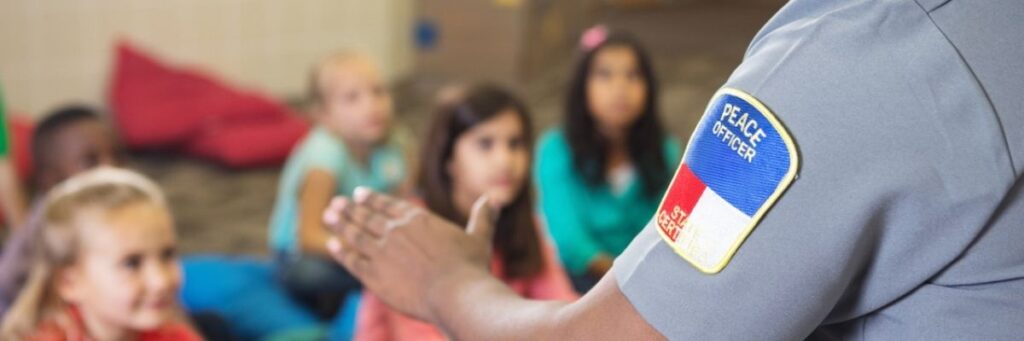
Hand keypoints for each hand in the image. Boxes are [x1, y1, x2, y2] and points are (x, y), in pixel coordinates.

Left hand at [322, 187, 496, 321]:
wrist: (457, 296)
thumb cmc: (471, 268)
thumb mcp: (479, 238)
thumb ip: (482, 218)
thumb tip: (493, 199)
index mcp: (418, 219)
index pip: (388, 205)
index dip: (371, 199)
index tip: (358, 194)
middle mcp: (396, 232)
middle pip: (367, 216)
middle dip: (349, 209)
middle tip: (335, 203)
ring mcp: (383, 253)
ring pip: (355, 235)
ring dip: (340, 225)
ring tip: (327, 216)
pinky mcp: (374, 276)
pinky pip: (352, 261)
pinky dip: (341, 252)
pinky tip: (332, 246)